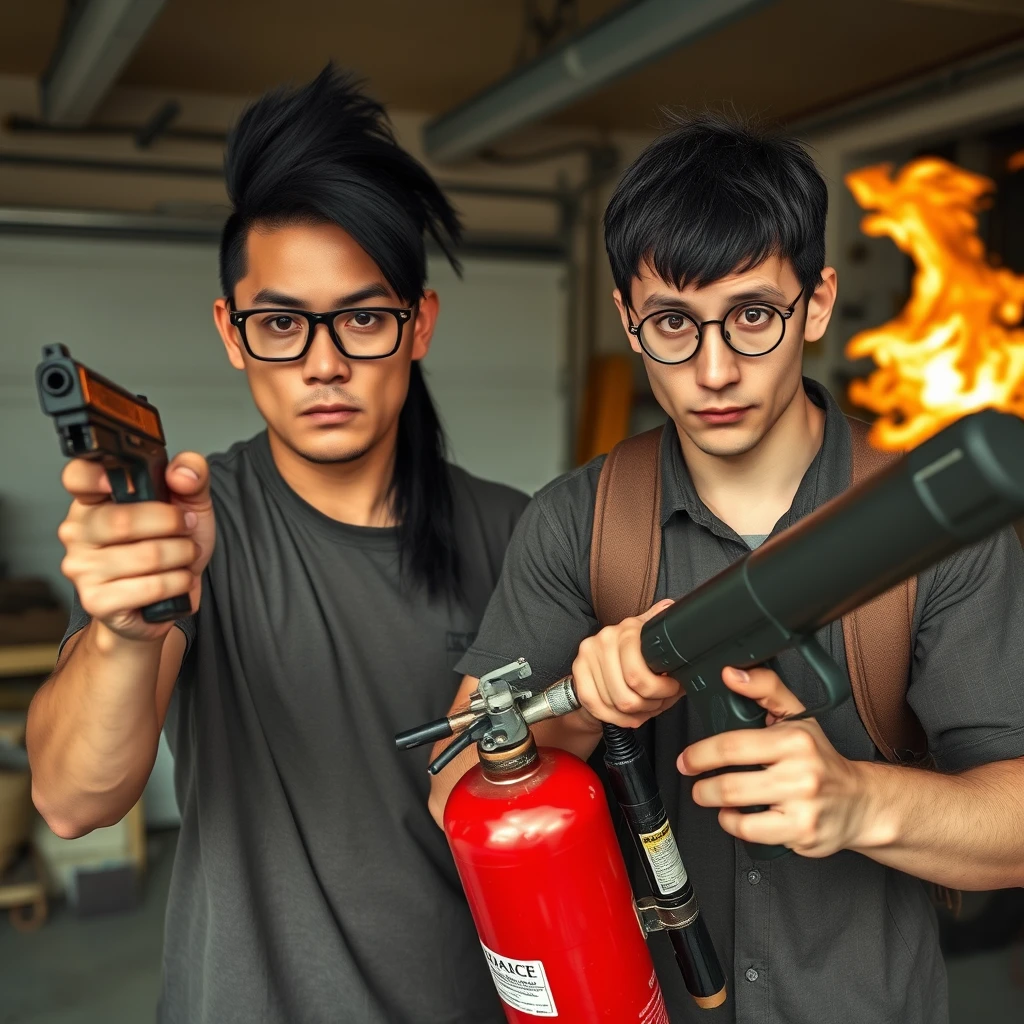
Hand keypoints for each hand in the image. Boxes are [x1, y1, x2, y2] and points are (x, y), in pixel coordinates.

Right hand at [57, 453, 215, 642]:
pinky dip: (179, 582)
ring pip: (147, 555)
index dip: (97, 475)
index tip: (124, 481)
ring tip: (185, 555)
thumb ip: (192, 475)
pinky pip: (152, 586)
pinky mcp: (97, 601)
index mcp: (93, 499)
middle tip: (187, 528)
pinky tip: (178, 579)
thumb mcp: (190, 503)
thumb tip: (181, 474)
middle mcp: (78, 531)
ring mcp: (82, 568)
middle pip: (124, 520)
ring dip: (183, 554)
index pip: (78, 477)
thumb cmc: (170, 545)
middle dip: (172, 524)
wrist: (168, 597)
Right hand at [572, 599, 681, 727]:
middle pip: (628, 695)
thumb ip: (665, 630)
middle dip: (649, 705)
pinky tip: (627, 715)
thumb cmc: (638, 657)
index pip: (638, 675)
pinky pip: (595, 705)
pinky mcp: (577, 669)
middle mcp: (605, 638)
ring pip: (614, 703)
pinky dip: (615, 718)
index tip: (671, 690)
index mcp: (629, 629)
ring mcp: (588, 654)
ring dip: (634, 714)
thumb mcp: (655, 642)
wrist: (609, 661)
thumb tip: (672, 608)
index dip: (661, 690)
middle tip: (657, 702)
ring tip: (644, 708)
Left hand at [678, 666, 868, 857]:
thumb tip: (731, 674)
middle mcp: (801, 773)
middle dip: (701, 784)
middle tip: (694, 779)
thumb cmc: (822, 759)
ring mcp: (802, 806)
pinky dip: (732, 823)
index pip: (734, 745)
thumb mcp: (798, 716)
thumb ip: (765, 689)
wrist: (861, 802)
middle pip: (730, 783)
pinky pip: (750, 832)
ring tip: (709, 795)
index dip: (701, 753)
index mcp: (795, 740)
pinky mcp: (801, 834)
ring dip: (712, 802)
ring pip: (737, 808)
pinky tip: (734, 814)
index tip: (688, 758)